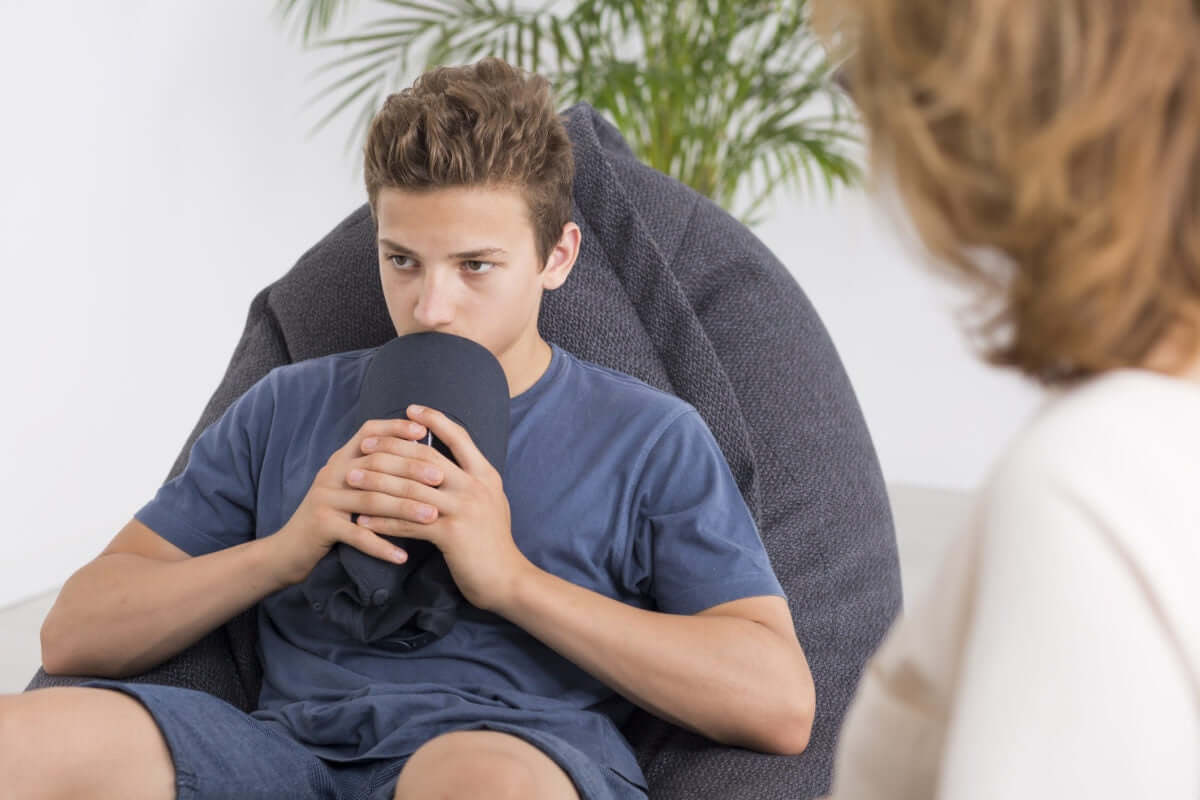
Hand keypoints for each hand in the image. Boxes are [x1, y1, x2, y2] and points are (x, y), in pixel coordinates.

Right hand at [267, 417, 446, 586]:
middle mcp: (331, 474)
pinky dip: (381, 545)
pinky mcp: (320, 526)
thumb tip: (417, 455)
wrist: (287, 551)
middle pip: (375, 464)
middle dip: (411, 470)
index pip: (368, 433)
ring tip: (432, 516)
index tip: (424, 432)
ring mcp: (324, 499)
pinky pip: (357, 535)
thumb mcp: (348, 489)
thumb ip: (372, 472)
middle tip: (441, 478)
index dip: (395, 428)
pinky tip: (403, 556)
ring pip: (370, 499)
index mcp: (340, 460)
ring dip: (404, 508)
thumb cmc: (330, 519)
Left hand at [350, 404, 536, 612]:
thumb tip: (444, 462)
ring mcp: (464, 509)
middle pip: (426, 457)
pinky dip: (382, 520)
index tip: (409, 409)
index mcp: (485, 475)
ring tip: (353, 479)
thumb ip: (470, 481)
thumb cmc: (493, 542)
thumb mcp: (491, 502)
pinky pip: (408, 523)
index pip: (459, 436)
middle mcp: (475, 487)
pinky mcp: (451, 535)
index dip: (434, 419)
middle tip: (365, 445)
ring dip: (377, 482)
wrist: (507, 579)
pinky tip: (362, 520)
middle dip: (391, 448)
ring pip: (411, 488)